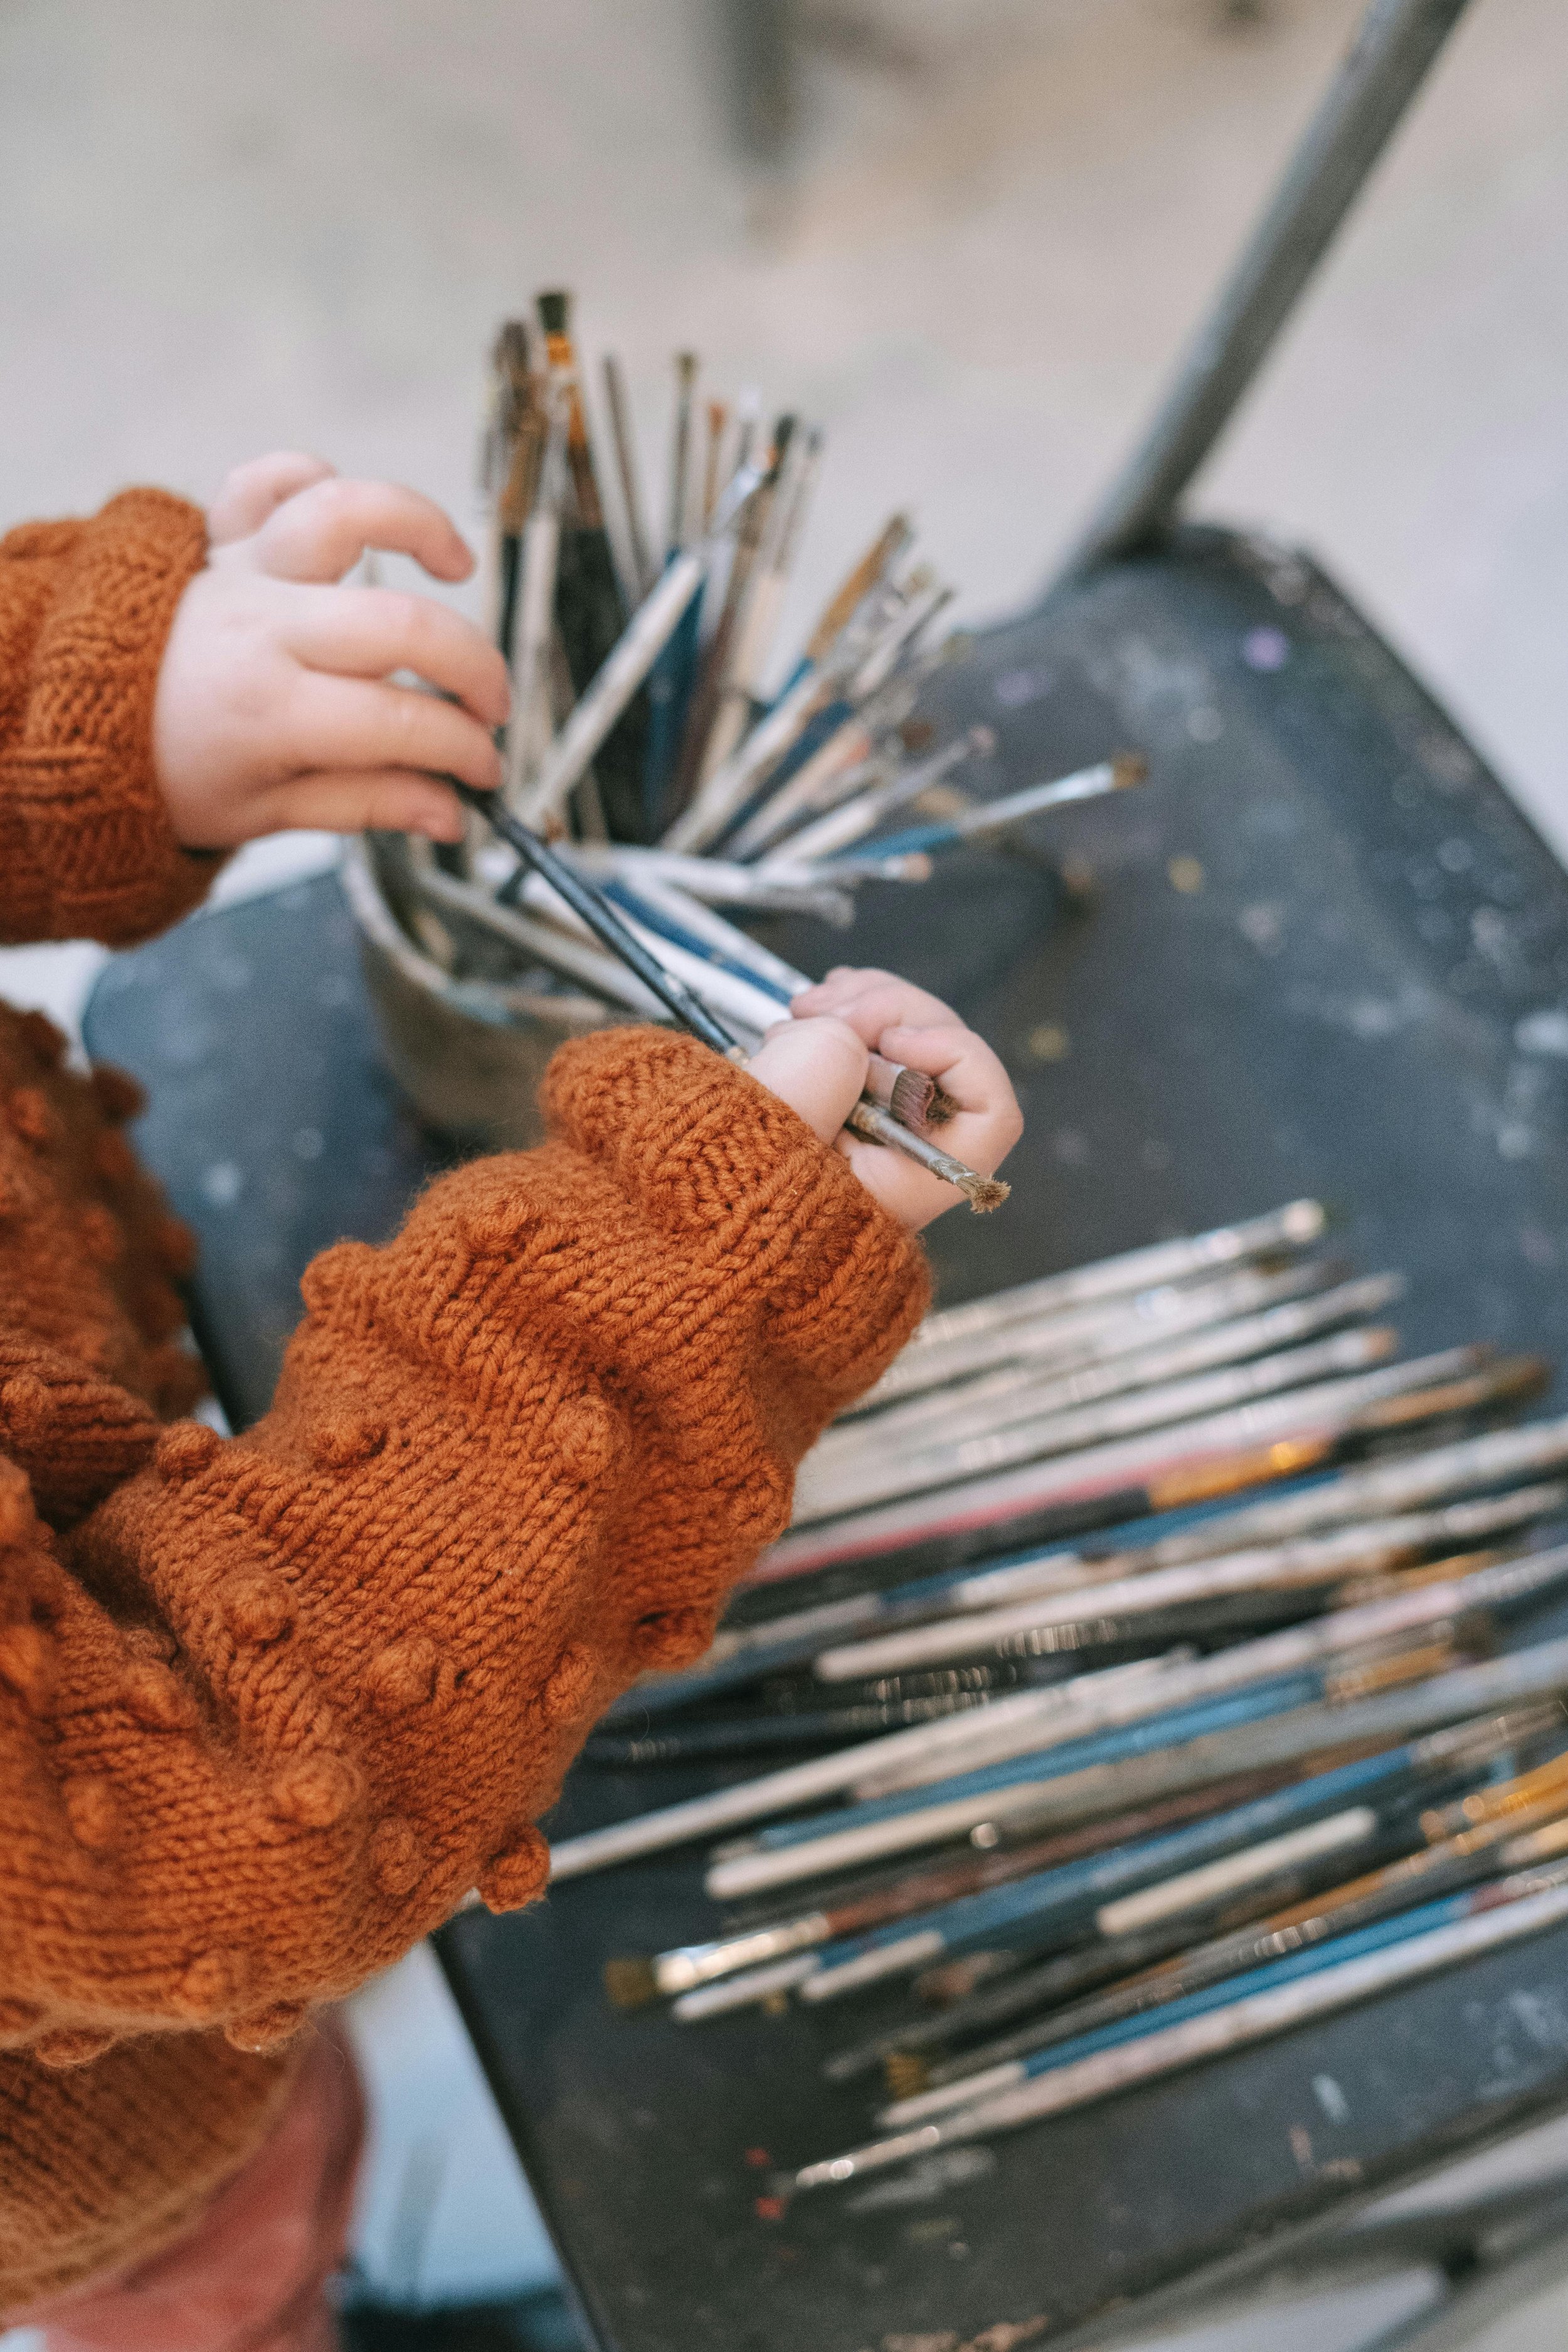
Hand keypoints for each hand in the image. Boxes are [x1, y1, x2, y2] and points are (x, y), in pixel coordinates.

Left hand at [151, 454, 510, 848]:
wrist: (79, 724)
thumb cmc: (175, 772)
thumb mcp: (269, 813)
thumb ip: (368, 805)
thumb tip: (450, 812)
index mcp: (271, 712)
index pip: (405, 721)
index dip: (465, 749)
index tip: (485, 774)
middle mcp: (261, 629)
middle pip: (403, 625)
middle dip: (475, 669)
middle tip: (489, 708)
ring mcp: (240, 573)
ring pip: (344, 512)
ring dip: (418, 526)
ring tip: (456, 566)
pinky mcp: (219, 540)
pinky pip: (268, 481)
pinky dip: (312, 480)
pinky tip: (353, 525)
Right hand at [746, 968, 1021, 1231]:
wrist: (690, 1209)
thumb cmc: (729, 1192)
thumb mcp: (775, 1133)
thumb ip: (824, 1073)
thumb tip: (842, 1034)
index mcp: (910, 1183)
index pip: (991, 1114)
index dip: (956, 1058)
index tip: (890, 1041)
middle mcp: (906, 1155)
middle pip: (946, 1057)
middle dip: (890, 1013)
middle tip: (821, 1007)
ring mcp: (878, 1124)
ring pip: (910, 1036)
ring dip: (862, 1003)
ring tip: (802, 1007)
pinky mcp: (846, 1098)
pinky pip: (874, 1037)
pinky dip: (848, 1010)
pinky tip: (810, 1006)